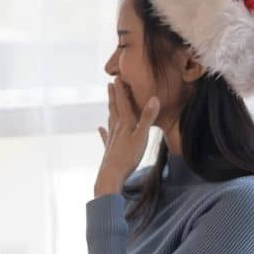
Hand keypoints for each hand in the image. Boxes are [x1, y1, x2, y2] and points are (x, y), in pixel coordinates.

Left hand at [96, 80, 159, 196]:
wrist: (111, 176)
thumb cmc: (127, 157)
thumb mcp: (141, 136)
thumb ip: (147, 118)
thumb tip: (154, 98)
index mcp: (124, 124)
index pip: (123, 103)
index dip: (121, 90)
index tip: (117, 77)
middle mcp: (116, 129)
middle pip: (114, 109)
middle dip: (113, 96)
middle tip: (110, 84)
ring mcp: (112, 139)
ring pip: (110, 121)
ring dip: (110, 110)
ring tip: (109, 102)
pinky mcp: (109, 150)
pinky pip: (106, 137)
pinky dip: (103, 131)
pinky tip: (99, 128)